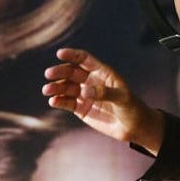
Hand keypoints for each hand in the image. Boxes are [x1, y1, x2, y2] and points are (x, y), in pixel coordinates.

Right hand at [42, 48, 163, 154]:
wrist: (133, 126)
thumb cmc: (132, 107)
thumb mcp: (122, 98)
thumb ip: (104, 93)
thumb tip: (84, 91)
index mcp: (102, 73)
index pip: (84, 59)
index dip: (73, 55)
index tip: (60, 53)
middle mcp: (91, 81)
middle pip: (72, 72)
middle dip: (60, 71)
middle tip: (49, 74)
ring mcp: (85, 95)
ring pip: (66, 87)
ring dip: (56, 87)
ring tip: (47, 90)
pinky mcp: (81, 109)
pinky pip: (67, 102)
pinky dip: (59, 101)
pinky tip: (53, 101)